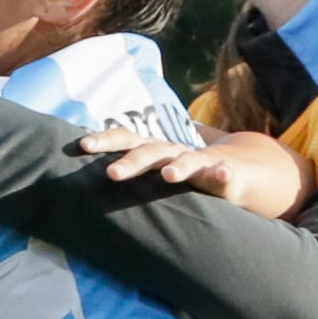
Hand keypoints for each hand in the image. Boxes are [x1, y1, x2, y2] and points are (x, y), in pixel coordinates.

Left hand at [94, 126, 316, 219]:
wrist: (235, 166)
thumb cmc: (183, 171)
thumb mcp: (154, 169)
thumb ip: (126, 170)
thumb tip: (82, 179)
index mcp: (154, 150)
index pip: (127, 139)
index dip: (106, 140)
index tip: (82, 145)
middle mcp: (174, 152)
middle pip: (151, 152)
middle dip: (132, 161)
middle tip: (111, 173)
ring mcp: (201, 161)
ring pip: (189, 161)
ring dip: (180, 167)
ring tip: (169, 175)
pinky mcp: (226, 173)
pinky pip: (225, 173)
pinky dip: (224, 174)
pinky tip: (223, 174)